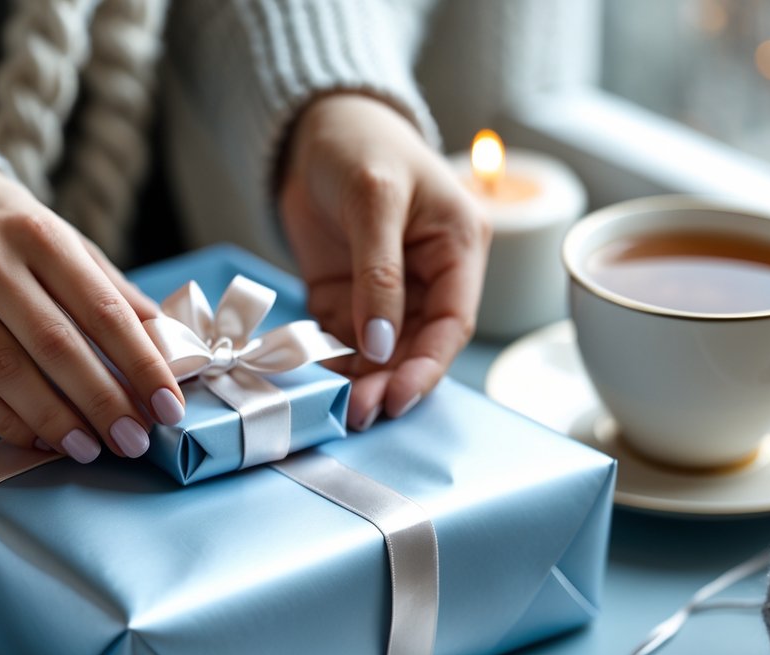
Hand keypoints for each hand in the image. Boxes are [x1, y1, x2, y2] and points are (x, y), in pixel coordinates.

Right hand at [0, 164, 184, 461]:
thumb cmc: (7, 232)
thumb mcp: (63, 241)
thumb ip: (113, 292)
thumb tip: (169, 348)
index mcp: (40, 235)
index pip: (102, 310)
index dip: (141, 364)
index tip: (169, 407)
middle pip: (55, 345)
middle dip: (102, 401)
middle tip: (134, 440)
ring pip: (6, 371)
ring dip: (55, 419)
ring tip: (90, 449)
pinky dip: (6, 421)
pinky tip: (39, 440)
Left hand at [279, 94, 489, 428]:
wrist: (312, 126)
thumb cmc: (359, 144)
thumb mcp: (374, 198)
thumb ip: (379, 273)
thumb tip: (381, 345)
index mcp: (457, 247)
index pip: (452, 321)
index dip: (428, 365)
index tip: (398, 396)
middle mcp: (428, 276)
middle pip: (417, 345)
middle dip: (392, 382)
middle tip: (361, 412)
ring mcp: (386, 291)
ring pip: (383, 351)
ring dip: (365, 381)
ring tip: (342, 409)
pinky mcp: (346, 297)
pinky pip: (344, 340)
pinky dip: (335, 363)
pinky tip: (321, 382)